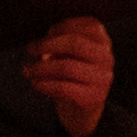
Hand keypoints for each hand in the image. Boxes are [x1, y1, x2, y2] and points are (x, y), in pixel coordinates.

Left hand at [23, 16, 113, 136]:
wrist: (84, 111)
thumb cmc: (73, 77)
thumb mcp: (71, 55)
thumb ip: (59, 43)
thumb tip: (37, 46)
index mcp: (104, 43)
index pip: (88, 25)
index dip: (62, 27)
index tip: (46, 35)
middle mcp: (107, 58)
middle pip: (76, 43)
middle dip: (47, 44)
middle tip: (31, 49)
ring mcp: (102, 79)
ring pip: (67, 66)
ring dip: (41, 68)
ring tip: (29, 70)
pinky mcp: (91, 97)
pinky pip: (63, 88)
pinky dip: (45, 85)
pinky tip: (37, 84)